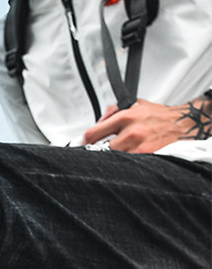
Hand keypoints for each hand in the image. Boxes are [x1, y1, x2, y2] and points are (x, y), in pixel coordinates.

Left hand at [82, 98, 196, 153]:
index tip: (84, 145)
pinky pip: (127, 164)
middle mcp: (131, 132)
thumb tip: (98, 122)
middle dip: (100, 151)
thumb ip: (113, 111)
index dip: (85, 142)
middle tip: (102, 151)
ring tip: (120, 152)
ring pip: (113, 158)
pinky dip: (125, 162)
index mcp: (125, 117)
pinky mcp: (146, 157)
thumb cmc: (159, 116)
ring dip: (113, 157)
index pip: (93, 133)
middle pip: (101, 150)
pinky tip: (128, 158)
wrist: (183, 124)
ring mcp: (138, 146)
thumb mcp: (135, 104)